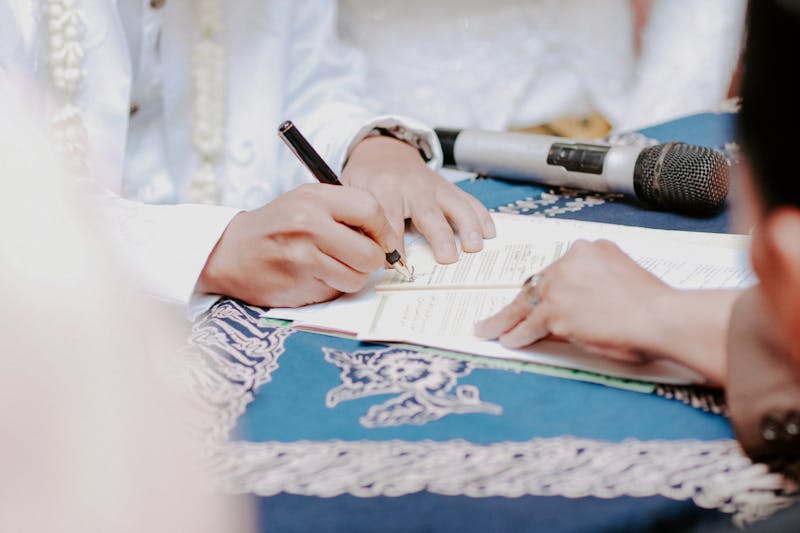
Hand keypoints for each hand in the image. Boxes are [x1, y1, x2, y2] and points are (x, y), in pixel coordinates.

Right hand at [197, 183, 398, 307]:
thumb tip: (387, 237)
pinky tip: (313, 277)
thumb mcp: (308, 202)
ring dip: (352, 277)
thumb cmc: (278, 225)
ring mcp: (303, 257)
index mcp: (315, 198)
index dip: (384, 231)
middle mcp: (309, 225)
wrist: (231, 251)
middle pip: (370, 253)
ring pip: (357, 278)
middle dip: (372, 261)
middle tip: (360, 259)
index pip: (371, 211)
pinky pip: (336, 292)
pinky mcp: (299, 284)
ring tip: (332, 267)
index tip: (383, 241)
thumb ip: (345, 211)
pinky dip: (332, 288)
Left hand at [341, 135, 495, 262]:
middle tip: (447, 259)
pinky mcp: (449, 187)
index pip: (389, 220)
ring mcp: (434, 186)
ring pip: (455, 205)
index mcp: (384, 189)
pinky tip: (490, 233)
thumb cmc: (366, 178)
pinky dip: (481, 216)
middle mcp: (413, 186)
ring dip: (468, 226)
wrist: (383, 151)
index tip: (397, 265)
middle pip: (428, 213)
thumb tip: (364, 253)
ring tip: (475, 247)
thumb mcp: (352, 193)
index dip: (393, 244)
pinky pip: (468, 200)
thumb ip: (357, 219)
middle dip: (439, 236)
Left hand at [474, 239, 670, 362]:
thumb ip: (599, 279)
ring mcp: (560, 286)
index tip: (542, 296)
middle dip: (523, 301)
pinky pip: (528, 325)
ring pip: (525, 304)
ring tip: (489, 328)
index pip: (558, 269)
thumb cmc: (653, 304)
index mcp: (590, 249)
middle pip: (537, 284)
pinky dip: (516, 334)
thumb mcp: (624, 275)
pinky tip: (507, 340)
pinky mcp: (555, 312)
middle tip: (508, 313)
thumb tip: (582, 299)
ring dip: (505, 319)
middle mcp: (570, 261)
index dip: (548, 287)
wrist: (660, 317)